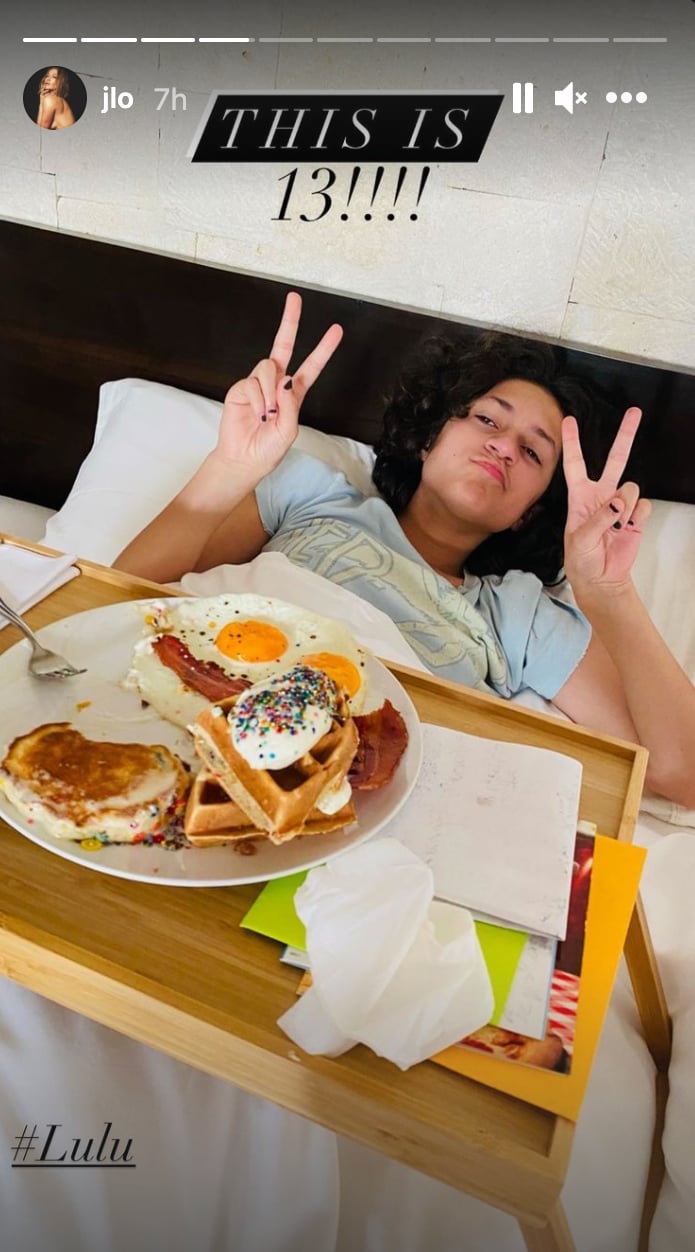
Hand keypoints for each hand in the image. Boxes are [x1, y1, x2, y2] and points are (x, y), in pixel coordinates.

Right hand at [214, 292, 342, 478]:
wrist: (243, 461)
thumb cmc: (267, 449)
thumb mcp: (288, 431)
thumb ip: (291, 406)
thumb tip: (286, 379)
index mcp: (294, 393)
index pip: (311, 366)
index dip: (323, 349)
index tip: (336, 330)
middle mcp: (276, 383)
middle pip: (283, 345)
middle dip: (290, 321)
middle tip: (295, 298)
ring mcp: (257, 384)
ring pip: (267, 368)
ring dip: (269, 393)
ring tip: (266, 414)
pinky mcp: (240, 388)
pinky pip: (251, 384)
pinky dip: (256, 401)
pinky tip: (255, 414)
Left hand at [561, 407, 650, 594]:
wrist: (601, 578)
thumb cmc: (581, 559)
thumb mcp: (580, 540)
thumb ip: (599, 519)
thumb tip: (619, 503)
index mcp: (580, 496)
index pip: (576, 463)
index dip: (572, 442)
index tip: (569, 420)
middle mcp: (602, 494)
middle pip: (616, 458)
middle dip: (626, 434)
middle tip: (635, 412)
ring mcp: (620, 504)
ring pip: (631, 487)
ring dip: (624, 506)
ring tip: (614, 526)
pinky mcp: (636, 517)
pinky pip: (643, 506)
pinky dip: (636, 518)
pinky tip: (626, 530)